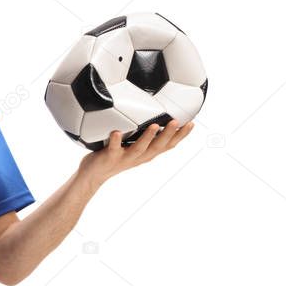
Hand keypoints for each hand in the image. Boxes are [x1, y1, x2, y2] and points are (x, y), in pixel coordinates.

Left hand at [79, 119, 193, 184]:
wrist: (94, 174)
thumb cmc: (115, 154)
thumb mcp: (134, 145)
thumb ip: (143, 133)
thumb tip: (153, 112)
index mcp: (147, 153)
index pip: (168, 145)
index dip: (181, 136)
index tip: (191, 124)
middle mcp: (140, 157)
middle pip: (158, 147)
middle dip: (169, 134)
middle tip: (177, 122)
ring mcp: (125, 158)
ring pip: (140, 148)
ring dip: (148, 137)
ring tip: (154, 126)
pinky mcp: (110, 157)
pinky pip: (113, 148)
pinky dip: (115, 141)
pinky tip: (116, 132)